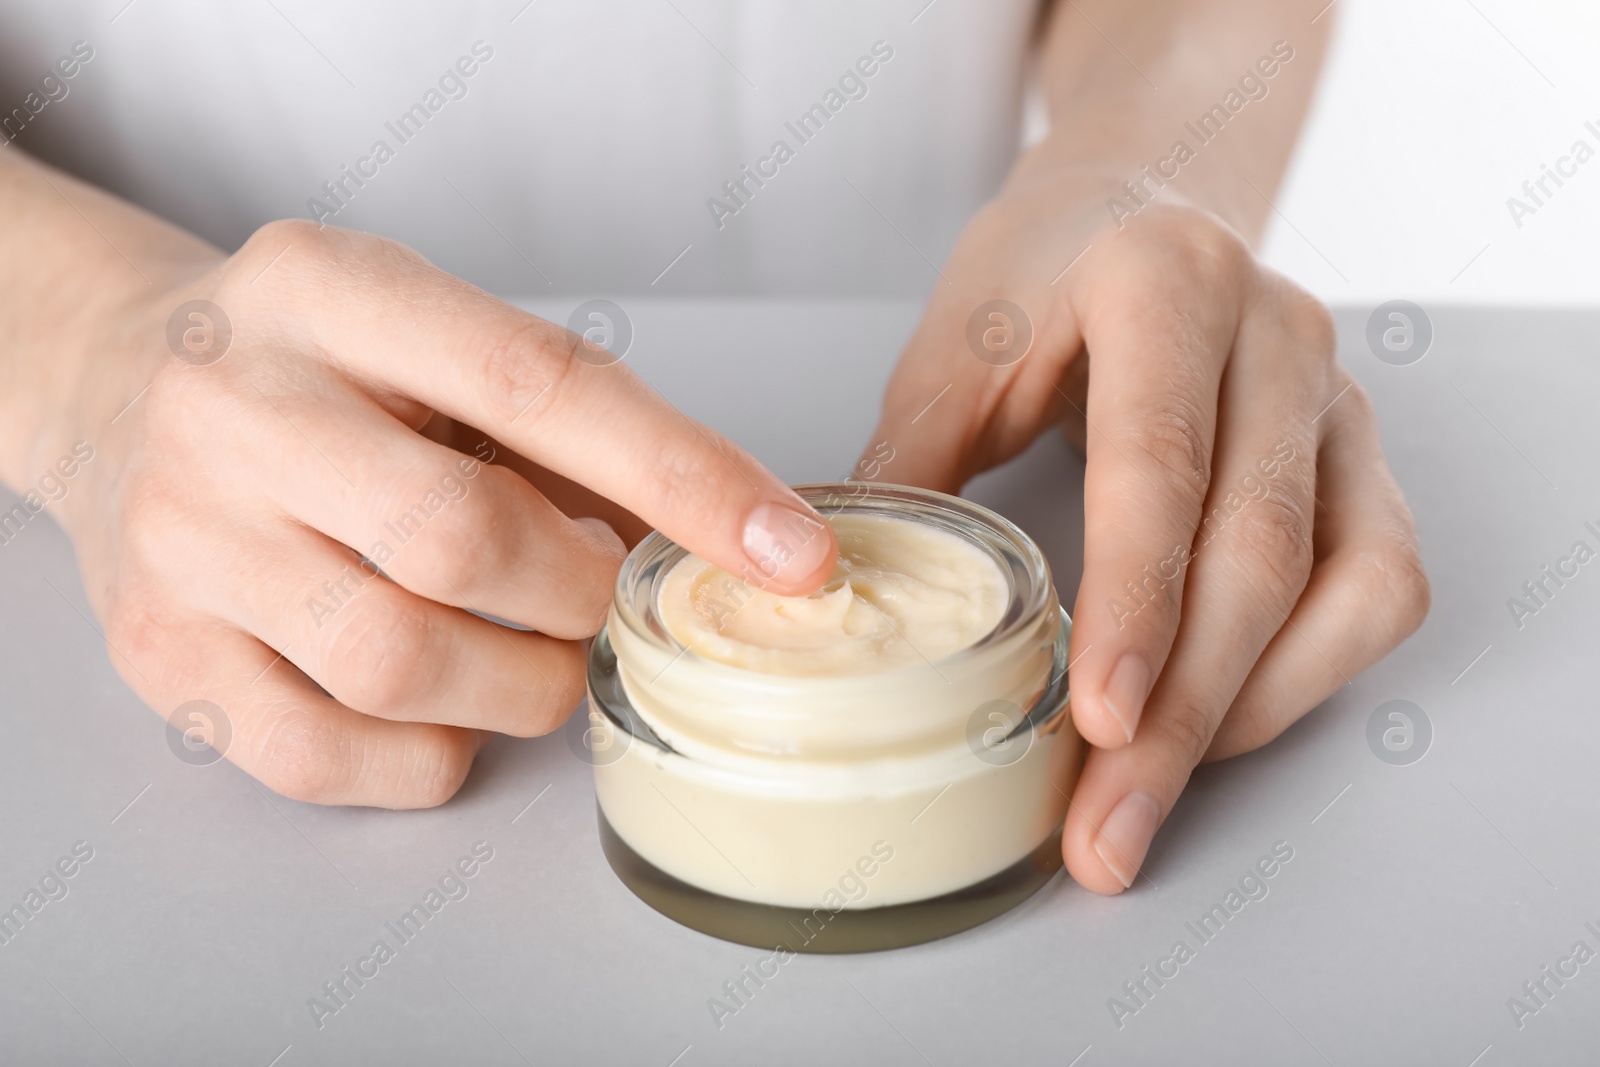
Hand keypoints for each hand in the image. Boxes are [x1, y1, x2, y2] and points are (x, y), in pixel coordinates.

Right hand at [47, 218, 835, 806]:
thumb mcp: (436, 343)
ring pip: (397, 660)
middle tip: (596, 597)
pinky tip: (448, 709)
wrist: (116, 385)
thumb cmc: (324, 373)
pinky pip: (325, 755)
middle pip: (461, 538)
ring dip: (520, 686)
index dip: (686, 476)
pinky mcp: (159, 652)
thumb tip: (745, 539)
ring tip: (536, 658)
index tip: (792, 552)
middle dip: (576, 594)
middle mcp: (235, 401)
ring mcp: (180, 534)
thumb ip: (572, 430)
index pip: (541, 383)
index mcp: (330, 289)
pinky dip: (429, 755)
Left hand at [865, 192, 1428, 893]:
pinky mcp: (1363, 455)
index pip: (1161, 462)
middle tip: (1108, 825)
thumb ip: (911, 465)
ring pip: (1341, 583)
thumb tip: (839, 607)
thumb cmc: (1042, 273)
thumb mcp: (954, 346)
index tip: (1098, 720)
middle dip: (1182, 710)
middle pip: (1254, 549)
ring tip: (1149, 798)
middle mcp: (1274, 334)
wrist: (1143, 201)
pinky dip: (1306, 673)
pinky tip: (1219, 721)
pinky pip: (1380, 584)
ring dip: (1248, 710)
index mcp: (1160, 283)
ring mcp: (1336, 396)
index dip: (1135, 601)